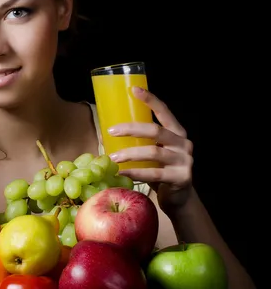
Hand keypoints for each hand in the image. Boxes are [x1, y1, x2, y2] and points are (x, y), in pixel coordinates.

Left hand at [107, 86, 193, 212]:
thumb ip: (140, 142)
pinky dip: (135, 173)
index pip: (164, 111)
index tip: (134, 90)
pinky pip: (154, 174)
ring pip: (154, 152)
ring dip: (130, 154)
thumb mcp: (152, 152)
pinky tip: (121, 173)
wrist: (180, 199)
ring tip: (112, 157)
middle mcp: (183, 143)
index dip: (150, 100)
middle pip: (156, 131)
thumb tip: (105, 134)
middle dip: (131, 129)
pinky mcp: (181, 177)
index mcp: (176, 132)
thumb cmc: (161, 171)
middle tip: (111, 131)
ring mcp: (185, 160)